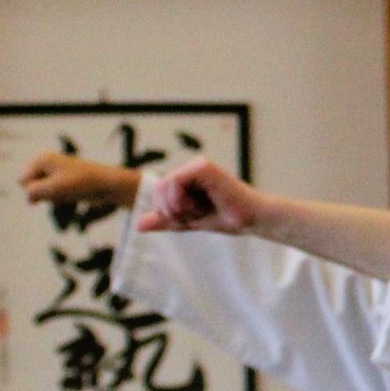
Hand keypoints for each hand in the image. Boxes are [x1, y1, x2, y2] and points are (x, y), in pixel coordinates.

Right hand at [18, 152, 138, 206]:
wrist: (108, 185)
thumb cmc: (82, 183)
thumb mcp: (52, 189)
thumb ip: (32, 193)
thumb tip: (30, 200)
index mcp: (42, 158)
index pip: (22, 181)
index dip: (35, 188)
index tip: (54, 186)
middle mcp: (46, 163)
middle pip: (30, 187)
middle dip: (43, 194)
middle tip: (62, 190)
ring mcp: (53, 172)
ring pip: (40, 194)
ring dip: (51, 197)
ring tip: (68, 193)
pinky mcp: (61, 182)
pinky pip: (50, 197)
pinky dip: (58, 199)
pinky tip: (71, 196)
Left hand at [137, 158, 266, 234]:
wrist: (251, 219)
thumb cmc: (226, 218)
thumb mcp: (188, 221)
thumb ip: (165, 220)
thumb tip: (138, 225)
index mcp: (188, 178)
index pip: (158, 192)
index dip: (165, 211)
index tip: (189, 218)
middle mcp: (192, 168)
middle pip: (158, 189)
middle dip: (170, 210)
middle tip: (194, 216)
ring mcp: (198, 166)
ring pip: (164, 186)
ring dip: (177, 207)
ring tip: (199, 211)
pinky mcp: (204, 167)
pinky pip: (175, 182)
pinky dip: (181, 200)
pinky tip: (200, 205)